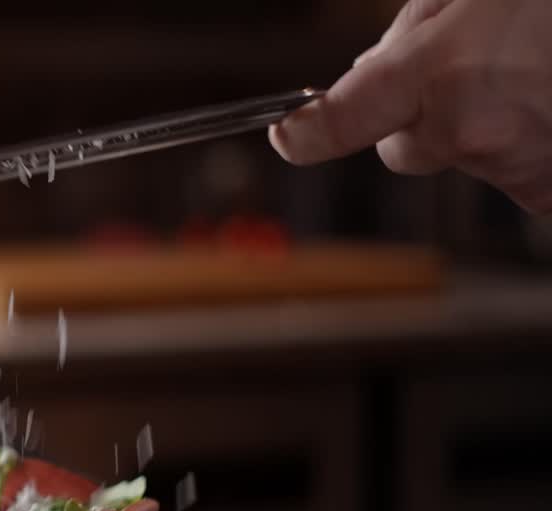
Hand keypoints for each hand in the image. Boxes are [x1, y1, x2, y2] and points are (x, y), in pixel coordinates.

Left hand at [270, 0, 551, 213]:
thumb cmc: (541, 2)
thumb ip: (410, 34)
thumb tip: (371, 71)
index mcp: (436, 72)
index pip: (338, 123)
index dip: (305, 133)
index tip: (290, 134)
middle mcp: (469, 129)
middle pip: (402, 151)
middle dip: (415, 119)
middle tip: (462, 69)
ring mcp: (517, 164)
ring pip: (459, 160)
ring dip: (476, 127)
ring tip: (528, 74)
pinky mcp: (551, 188)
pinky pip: (514, 174)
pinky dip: (524, 146)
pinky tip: (550, 101)